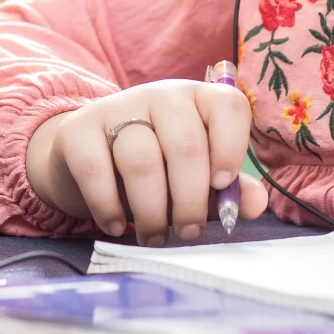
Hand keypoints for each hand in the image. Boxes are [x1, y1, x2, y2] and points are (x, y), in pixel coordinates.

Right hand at [25, 82, 269, 243]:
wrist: (85, 163)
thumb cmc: (155, 171)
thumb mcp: (194, 180)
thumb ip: (226, 191)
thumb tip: (256, 204)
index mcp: (198, 100)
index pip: (228, 106)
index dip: (231, 147)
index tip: (223, 186)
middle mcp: (160, 95)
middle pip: (185, 143)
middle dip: (191, 199)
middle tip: (187, 232)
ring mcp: (116, 107)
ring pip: (141, 159)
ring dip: (152, 211)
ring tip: (154, 237)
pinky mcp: (77, 129)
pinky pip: (96, 169)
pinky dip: (108, 206)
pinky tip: (116, 224)